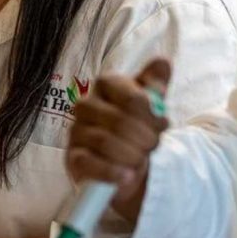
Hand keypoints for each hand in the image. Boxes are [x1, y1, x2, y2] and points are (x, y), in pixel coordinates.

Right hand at [67, 58, 171, 220]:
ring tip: (142, 162)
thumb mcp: (149, 108)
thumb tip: (162, 62)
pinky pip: (90, 164)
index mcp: (105, 87)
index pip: (130, 95)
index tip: (163, 125)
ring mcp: (76, 133)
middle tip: (154, 146)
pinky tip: (128, 176)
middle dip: (144, 138)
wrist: (123, 165)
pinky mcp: (73, 159)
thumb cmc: (135, 131)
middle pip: (119, 120)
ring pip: (105, 141)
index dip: (151, 113)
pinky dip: (113, 172)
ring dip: (132, 156)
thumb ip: (154, 86)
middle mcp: (85, 106)